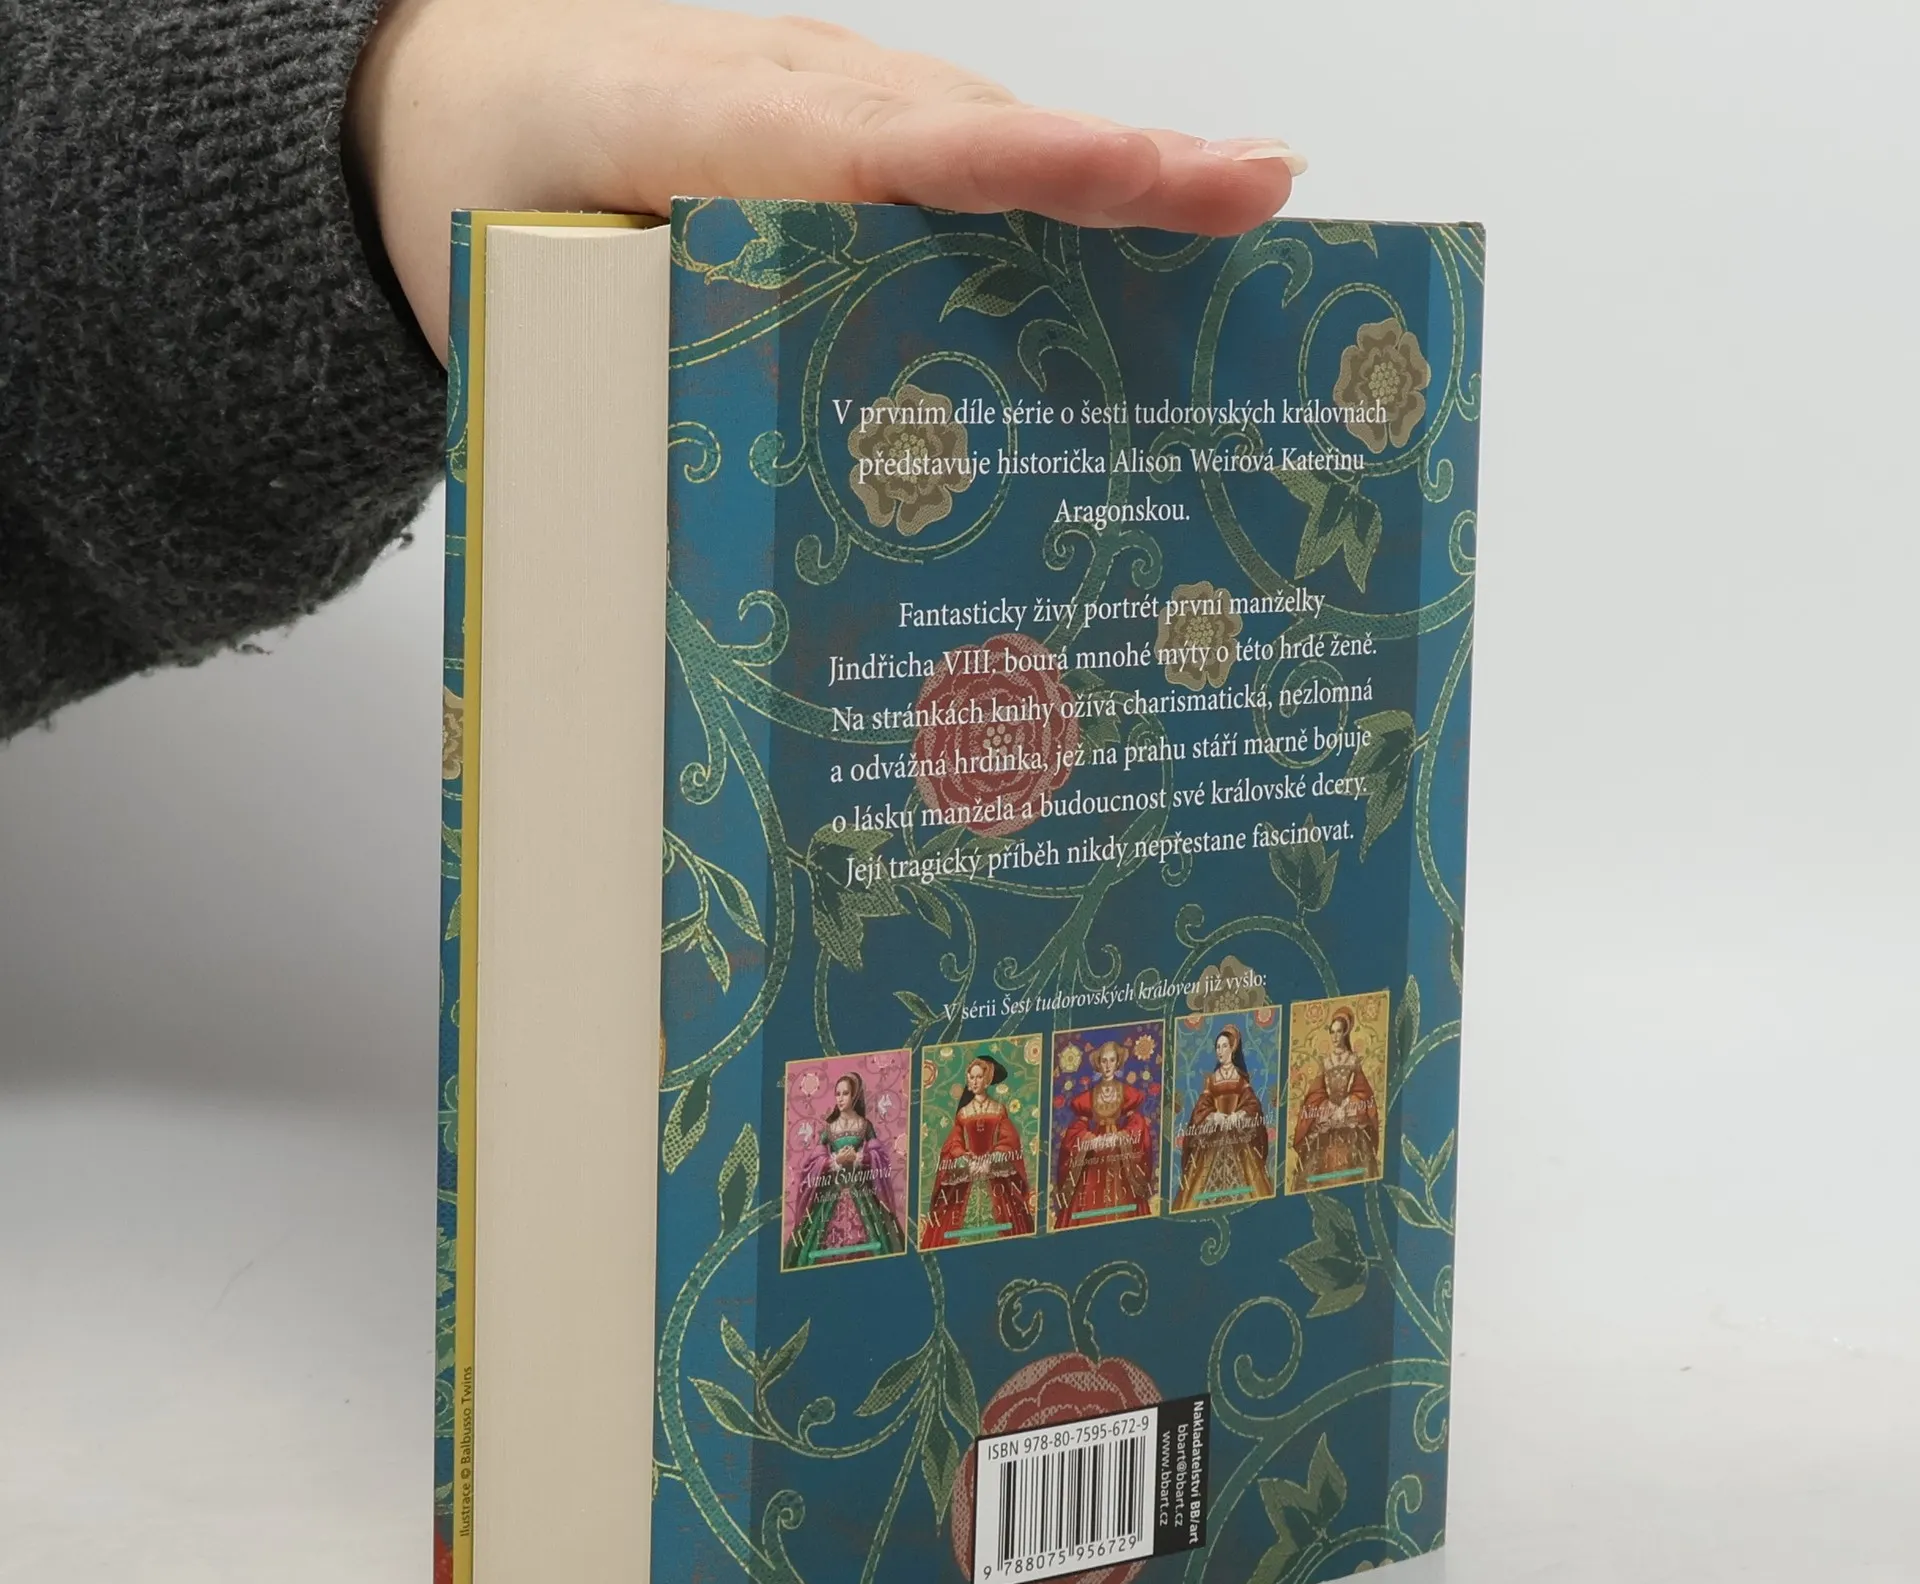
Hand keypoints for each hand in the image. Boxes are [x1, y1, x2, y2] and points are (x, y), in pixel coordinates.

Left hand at [348, 0, 1305, 359]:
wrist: (434, 103)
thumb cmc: (484, 189)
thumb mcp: (521, 294)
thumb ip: (613, 376)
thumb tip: (708, 539)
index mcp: (703, 121)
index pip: (885, 143)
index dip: (1025, 165)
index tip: (1150, 170)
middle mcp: (792, 92)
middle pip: (976, 133)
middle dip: (1122, 171)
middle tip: (1256, 197)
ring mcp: (828, 100)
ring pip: (982, 145)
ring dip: (1111, 189)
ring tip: (1243, 225)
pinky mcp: (844, 130)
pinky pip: (952, 162)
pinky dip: (1048, 199)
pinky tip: (1134, 245)